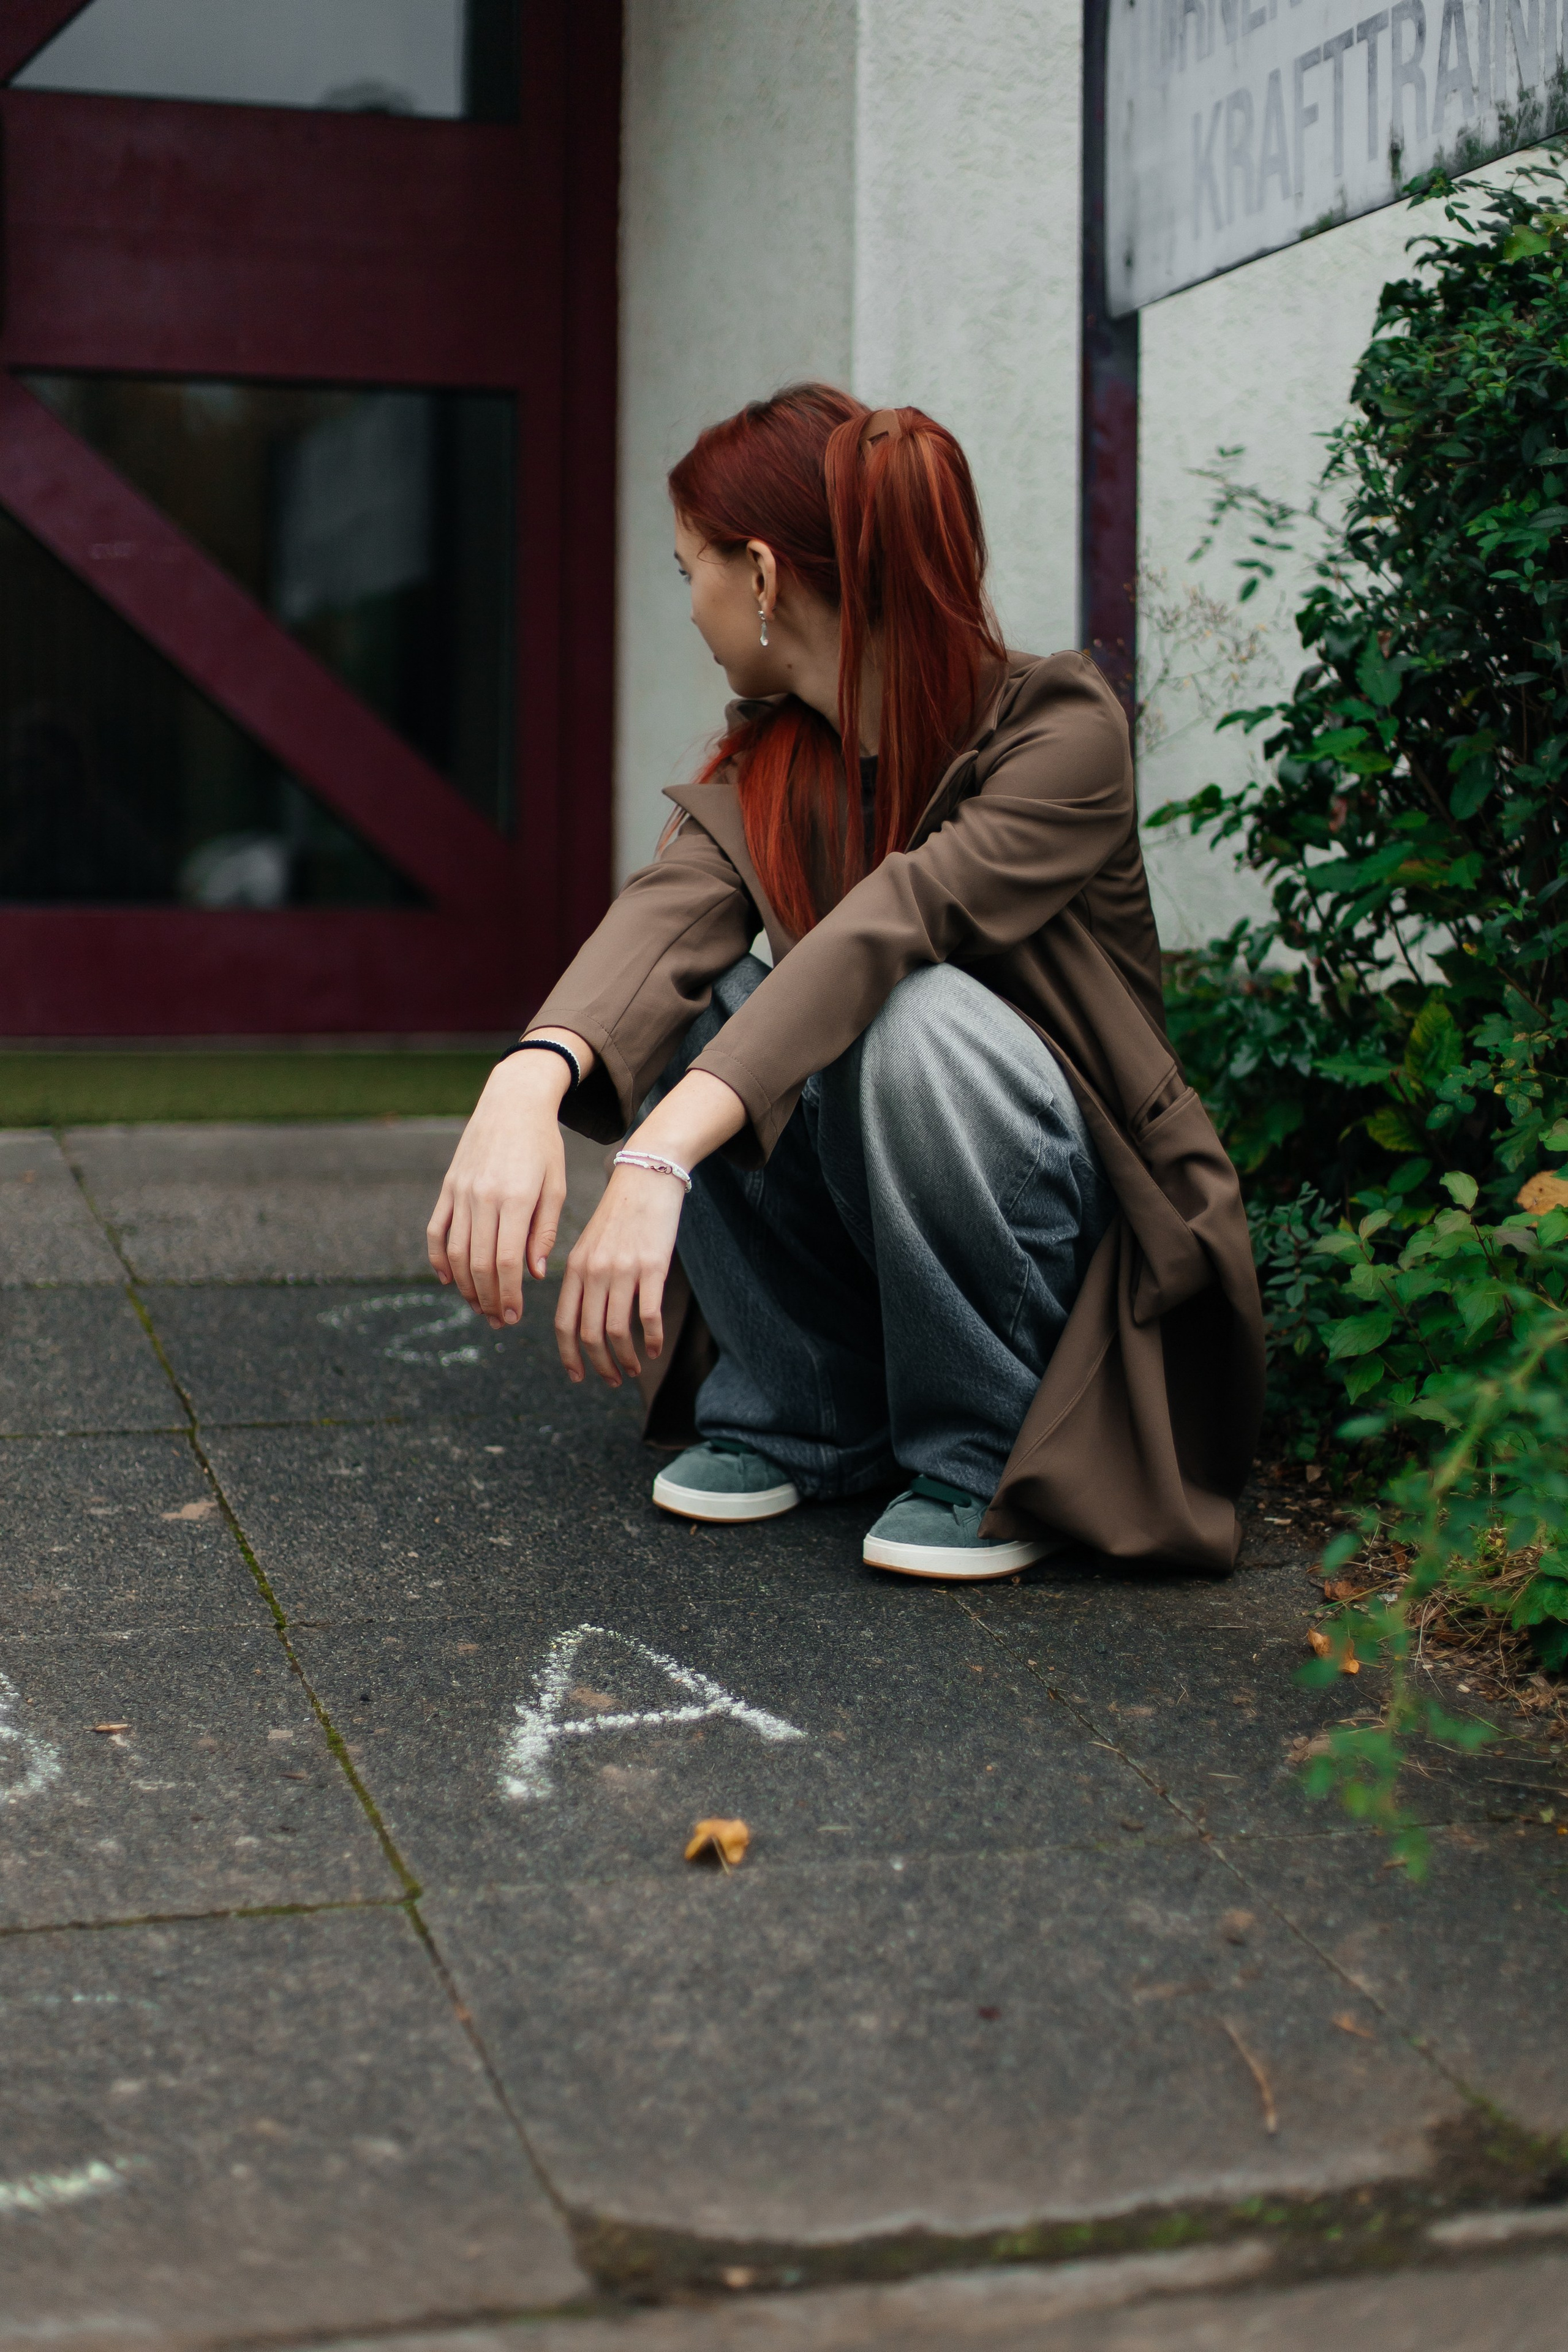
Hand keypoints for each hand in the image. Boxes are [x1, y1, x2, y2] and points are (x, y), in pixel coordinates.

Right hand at [427, 1040, 589, 1326]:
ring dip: (466, 1286)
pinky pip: (436, 1231)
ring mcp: (461, 1193)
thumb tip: (535, 1275)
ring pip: (456, 1253)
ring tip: (480, 1307)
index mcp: (517, 1199)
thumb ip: (544, 1232)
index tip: (515, 1317)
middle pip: (479, 1264)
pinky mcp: (447, 1188)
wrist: (512, 1102)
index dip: (508, 1295)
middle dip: (488, 1299)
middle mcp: (484, 1197)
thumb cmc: (543, 1146)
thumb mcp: (557, 1187)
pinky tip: (449, 1280)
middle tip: (500, 1320)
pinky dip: (439, 1259)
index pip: (506, 1262)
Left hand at [555, 1164, 686, 1384]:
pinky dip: (653, 1339)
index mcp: (575, 1268)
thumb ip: (583, 1277)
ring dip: (627, 1358)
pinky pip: (649, 1315)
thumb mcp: (590, 1243)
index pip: (564, 1323)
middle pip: (590, 1333)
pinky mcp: (652, 1267)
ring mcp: (623, 1270)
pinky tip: (657, 1348)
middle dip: (600, 1365)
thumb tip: (582, 1318)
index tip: (578, 1376)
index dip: (570, 1355)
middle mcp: (594, 1272)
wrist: (646, 1177)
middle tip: (613, 1379)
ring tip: (635, 1369)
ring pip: (618, 1331)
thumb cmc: (620, 1213)